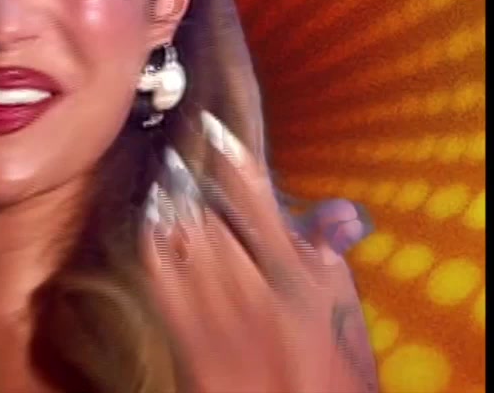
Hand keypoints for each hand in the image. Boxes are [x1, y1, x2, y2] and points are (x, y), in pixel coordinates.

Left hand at [143, 144, 378, 392]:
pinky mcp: (190, 341)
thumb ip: (331, 259)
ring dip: (173, 199)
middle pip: (214, 214)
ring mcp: (217, 317)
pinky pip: (163, 281)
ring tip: (167, 164)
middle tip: (182, 137)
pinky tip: (150, 215)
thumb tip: (339, 212)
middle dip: (197, 174)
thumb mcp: (343, 314)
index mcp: (297, 280)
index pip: (258, 202)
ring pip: (186, 239)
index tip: (215, 126)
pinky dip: (155, 241)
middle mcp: (253, 293)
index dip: (234, 159)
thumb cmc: (329, 373)